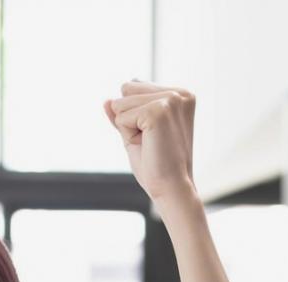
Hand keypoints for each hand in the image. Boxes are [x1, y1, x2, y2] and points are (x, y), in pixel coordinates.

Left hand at [103, 80, 196, 204]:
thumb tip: (106, 100)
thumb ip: (123, 113)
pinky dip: (128, 134)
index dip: (135, 115)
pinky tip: (149, 145)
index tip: (156, 136)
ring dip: (129, 128)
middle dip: (130, 118)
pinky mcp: (159, 111)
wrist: (172, 189)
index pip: (134, 86)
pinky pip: (121, 116)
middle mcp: (180, 93)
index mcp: (181, 94)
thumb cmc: (158, 166)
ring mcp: (171, 100)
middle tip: (151, 141)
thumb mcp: (137, 133)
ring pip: (121, 102)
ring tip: (151, 144)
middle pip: (127, 88)